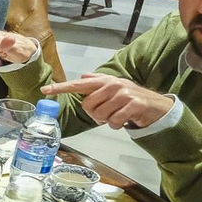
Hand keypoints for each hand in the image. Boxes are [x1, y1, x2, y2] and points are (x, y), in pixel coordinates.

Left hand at [41, 74, 174, 129]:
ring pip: (100, 115)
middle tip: (107, 113)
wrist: (156, 106)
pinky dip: (117, 125)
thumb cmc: (131, 98)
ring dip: (107, 120)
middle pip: (88, 106)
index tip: (45, 90)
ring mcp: (123, 94)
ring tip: (117, 115)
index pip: (78, 84)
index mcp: (105, 81)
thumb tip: (83, 76)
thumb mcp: (114, 87)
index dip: (61, 88)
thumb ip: (98, 82)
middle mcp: (112, 85)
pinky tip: (124, 120)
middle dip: (95, 114)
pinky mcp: (133, 105)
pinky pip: (114, 121)